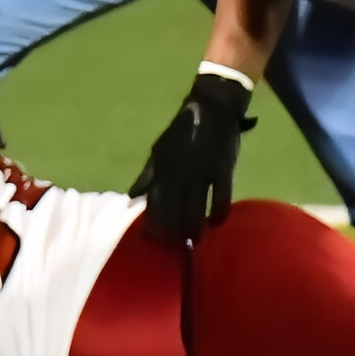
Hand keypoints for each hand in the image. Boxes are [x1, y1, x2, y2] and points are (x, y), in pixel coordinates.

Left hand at [130, 71, 256, 243]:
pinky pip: (221, 196)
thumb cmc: (182, 132)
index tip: (150, 239)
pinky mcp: (222, 169)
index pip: (153, 202)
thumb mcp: (159, 150)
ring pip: (196, 207)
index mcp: (162, 168)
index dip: (151, 222)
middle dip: (172, 231)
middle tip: (174, 246)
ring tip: (194, 241)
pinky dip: (219, 212)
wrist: (211, 109)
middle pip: (174, 210)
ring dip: (194, 227)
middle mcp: (180, 173)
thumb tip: (132, 196)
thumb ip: (148, 174)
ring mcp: (202, 172)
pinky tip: (218, 223)